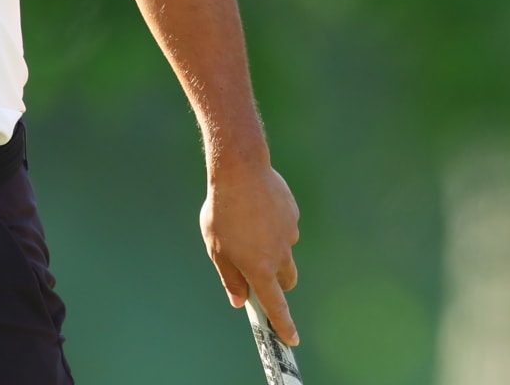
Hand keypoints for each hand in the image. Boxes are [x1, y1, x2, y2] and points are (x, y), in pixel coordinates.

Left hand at [200, 161, 301, 344]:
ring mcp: (289, 233)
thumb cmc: (222, 211)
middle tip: (257, 268)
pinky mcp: (293, 214)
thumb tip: (238, 299)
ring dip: (274, 249)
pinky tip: (258, 208)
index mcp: (259, 267)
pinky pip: (286, 226)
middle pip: (287, 280)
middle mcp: (279, 255)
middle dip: (277, 282)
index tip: (291, 340)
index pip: (275, 306)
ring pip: (286, 252)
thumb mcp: (216, 248)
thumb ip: (229, 277)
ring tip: (249, 226)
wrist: (240, 170)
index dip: (284, 325)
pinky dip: (275, 225)